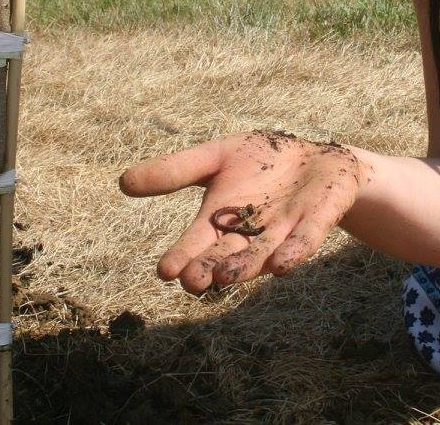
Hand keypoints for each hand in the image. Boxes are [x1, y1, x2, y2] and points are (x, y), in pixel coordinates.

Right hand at [118, 130, 368, 292]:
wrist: (317, 158)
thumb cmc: (261, 162)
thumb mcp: (214, 158)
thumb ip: (175, 171)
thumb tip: (122, 182)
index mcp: (220, 223)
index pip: (196, 244)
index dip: (182, 257)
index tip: (166, 271)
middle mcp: (249, 236)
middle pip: (227, 257)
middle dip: (211, 269)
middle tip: (193, 282)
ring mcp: (284, 232)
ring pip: (262, 255)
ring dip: (246, 267)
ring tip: (227, 278)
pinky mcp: (316, 222)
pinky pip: (306, 240)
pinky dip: (295, 251)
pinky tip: (284, 264)